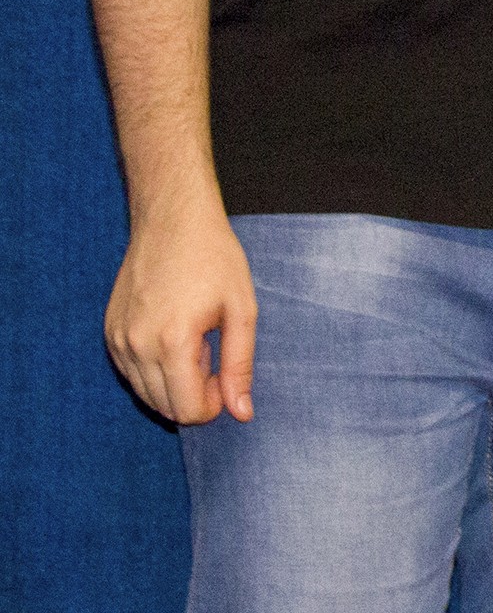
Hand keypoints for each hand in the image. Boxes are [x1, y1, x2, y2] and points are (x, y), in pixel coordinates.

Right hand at [106, 201, 256, 423]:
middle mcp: (136, 346)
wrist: (173, 221)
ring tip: (197, 343)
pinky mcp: (109, 333)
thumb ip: (240, 366)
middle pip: (164, 408)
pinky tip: (176, 337)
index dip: (213, 405)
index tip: (226, 375)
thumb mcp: (241, 310)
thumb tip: (242, 412)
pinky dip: (155, 370)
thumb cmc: (214, 259)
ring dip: (174, 384)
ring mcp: (117, 340)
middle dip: (195, 396)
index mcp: (172, 343)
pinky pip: (131, 373)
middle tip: (215, 356)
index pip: (187, 410)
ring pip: (145, 394)